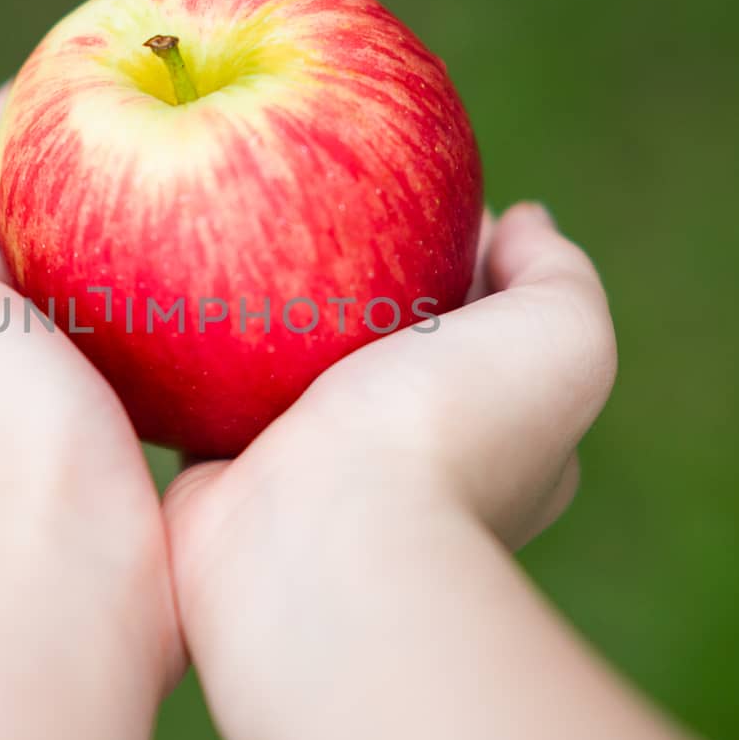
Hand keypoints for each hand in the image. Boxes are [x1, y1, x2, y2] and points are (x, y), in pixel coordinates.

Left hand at [0, 87, 180, 739]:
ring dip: (82, 242)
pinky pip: (82, 345)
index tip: (56, 84)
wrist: (71, 588)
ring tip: (151, 179)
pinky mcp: (57, 443)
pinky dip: (112, 302)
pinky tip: (162, 276)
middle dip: (37, 185)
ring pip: (32, 295)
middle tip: (120, 119)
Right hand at [161, 203, 625, 739]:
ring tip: (231, 213)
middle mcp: (405, 458)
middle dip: (354, 273)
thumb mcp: (560, 342)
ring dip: (265, 307)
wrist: (315, 548)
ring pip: (289, 364)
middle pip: (381, 337)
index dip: (458, 255)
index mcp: (494, 436)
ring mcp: (312, 470)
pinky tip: (178, 279)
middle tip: (311, 191)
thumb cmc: (448, 442)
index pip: (482, 322)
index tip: (418, 196)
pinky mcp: (226, 474)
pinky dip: (194, 344)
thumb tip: (521, 220)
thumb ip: (556, 274)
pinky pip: (207, 390)